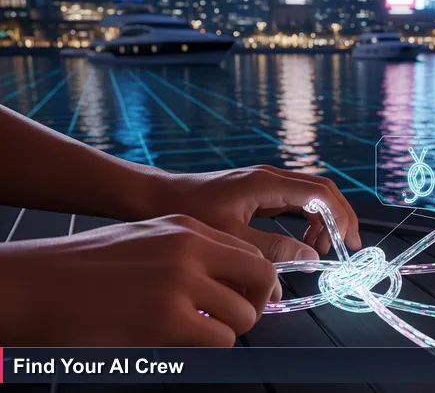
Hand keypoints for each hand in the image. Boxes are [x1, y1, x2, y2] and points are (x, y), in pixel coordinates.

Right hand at [0, 215, 276, 346]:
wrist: (34, 284)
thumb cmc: (84, 268)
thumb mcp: (146, 240)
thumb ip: (190, 254)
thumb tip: (228, 283)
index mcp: (187, 227)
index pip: (250, 252)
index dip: (256, 281)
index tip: (249, 298)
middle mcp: (190, 247)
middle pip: (262, 277)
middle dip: (256, 303)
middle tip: (234, 319)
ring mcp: (181, 281)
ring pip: (244, 314)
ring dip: (228, 329)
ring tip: (198, 331)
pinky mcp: (167, 318)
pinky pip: (220, 339)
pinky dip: (209, 346)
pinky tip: (181, 340)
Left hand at [153, 165, 361, 262]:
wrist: (160, 197)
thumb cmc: (191, 213)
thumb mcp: (233, 237)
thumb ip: (274, 249)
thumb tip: (311, 259)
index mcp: (267, 183)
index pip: (320, 194)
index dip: (339, 218)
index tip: (345, 244)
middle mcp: (271, 177)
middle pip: (322, 190)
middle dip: (340, 217)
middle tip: (347, 246)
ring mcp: (266, 182)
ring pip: (311, 195)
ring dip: (323, 220)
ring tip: (319, 249)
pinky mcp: (260, 191)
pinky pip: (296, 200)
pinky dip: (308, 219)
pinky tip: (303, 240)